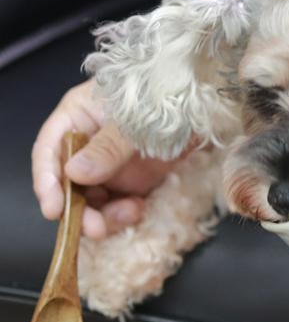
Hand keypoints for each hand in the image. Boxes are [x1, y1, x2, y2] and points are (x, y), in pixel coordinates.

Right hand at [31, 79, 175, 239]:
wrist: (208, 100)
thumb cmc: (169, 94)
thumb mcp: (136, 119)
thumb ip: (108, 146)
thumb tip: (74, 173)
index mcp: (79, 116)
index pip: (49, 151)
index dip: (47, 181)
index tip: (53, 209)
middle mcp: (89, 142)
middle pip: (69, 183)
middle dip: (79, 208)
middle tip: (94, 228)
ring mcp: (110, 162)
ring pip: (91, 199)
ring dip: (103, 214)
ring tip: (128, 214)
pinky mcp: (132, 178)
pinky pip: (117, 203)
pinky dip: (123, 212)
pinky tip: (138, 209)